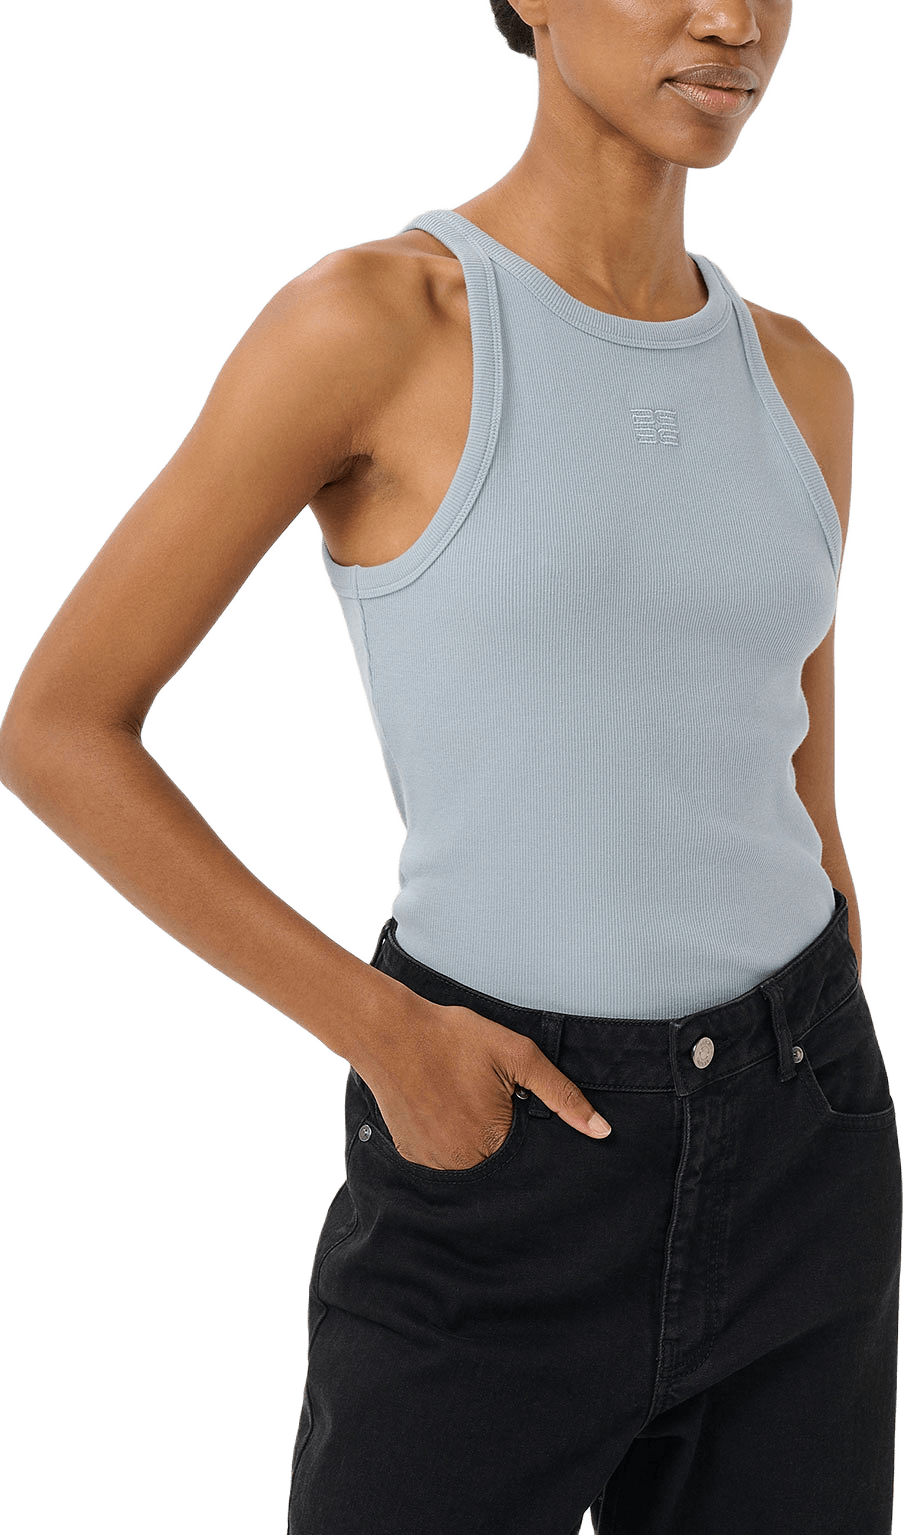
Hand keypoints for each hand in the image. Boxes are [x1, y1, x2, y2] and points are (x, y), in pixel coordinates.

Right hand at [353, 999, 610, 1171]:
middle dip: (499, 1134)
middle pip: (499, 1162)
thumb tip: (602, 1131)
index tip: (510, 1104)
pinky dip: (448, 1140)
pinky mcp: (411, 1157)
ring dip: (474, 1140)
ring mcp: (433, 1164)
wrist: (389, 1032)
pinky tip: (441, 1107)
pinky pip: (442, 1160)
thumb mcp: (517, 1055)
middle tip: (481, 1095)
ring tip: (461, 1098)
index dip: (524, 1128)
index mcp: (492, 1142)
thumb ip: (561, 1094)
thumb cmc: (454, 1038)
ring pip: (471, 1163)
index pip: (528, 1156)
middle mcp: (462, 1164)